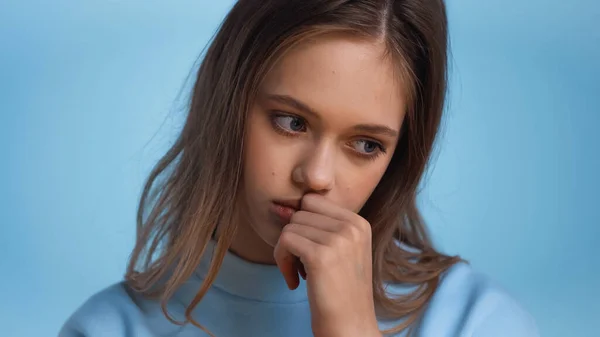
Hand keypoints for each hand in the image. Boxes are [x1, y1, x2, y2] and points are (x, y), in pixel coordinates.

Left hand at [274, 194, 381, 336]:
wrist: (350, 327)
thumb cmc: (341, 293)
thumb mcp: (341, 252)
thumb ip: (319, 227)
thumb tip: (279, 208)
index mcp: (359, 223)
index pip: (313, 201)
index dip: (303, 225)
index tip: (308, 251)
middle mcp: (352, 227)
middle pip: (300, 213)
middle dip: (293, 239)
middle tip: (300, 266)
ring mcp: (338, 240)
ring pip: (289, 227)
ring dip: (286, 253)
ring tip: (299, 275)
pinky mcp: (320, 255)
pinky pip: (284, 241)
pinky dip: (282, 263)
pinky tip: (294, 282)